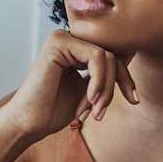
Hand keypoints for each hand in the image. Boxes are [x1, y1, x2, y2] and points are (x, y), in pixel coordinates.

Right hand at [1, 29, 137, 141]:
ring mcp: (62, 38)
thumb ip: (105, 75)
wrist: (28, 123)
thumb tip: (132, 57)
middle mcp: (68, 38)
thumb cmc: (53, 111)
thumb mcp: (90, 91)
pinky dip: (99, 82)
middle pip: (112, 54)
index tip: (134, 100)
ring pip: (107, 56)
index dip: (126, 77)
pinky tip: (89, 99)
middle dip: (117, 85)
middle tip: (103, 112)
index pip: (112, 55)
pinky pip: (96, 57)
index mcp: (74, 48)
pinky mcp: (59, 43)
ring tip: (95, 111)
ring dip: (106, 89)